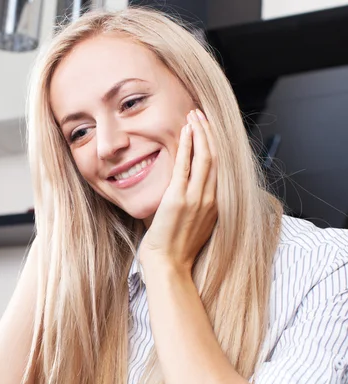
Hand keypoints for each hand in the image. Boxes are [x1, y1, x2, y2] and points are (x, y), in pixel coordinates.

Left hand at [139, 109, 217, 273]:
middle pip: (216, 157)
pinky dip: (187, 146)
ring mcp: (197, 198)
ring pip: (205, 157)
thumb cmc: (175, 249)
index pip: (219, 167)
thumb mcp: (193, 225)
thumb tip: (186, 193)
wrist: (168, 266)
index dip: (215, 145)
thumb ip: (194, 207)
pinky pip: (186, 166)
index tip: (208, 130)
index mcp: (215, 205)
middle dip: (209, 132)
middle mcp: (211, 199)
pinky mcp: (179, 199)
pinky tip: (185, 131)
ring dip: (200, 133)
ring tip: (194, 115)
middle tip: (201, 114)